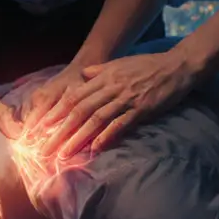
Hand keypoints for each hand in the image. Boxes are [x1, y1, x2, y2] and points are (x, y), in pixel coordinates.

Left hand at [29, 51, 199, 158]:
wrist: (177, 65)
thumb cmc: (148, 65)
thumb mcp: (120, 63)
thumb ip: (99, 70)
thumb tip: (83, 75)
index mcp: (102, 77)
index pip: (73, 97)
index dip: (55, 113)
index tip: (40, 129)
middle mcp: (110, 88)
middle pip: (79, 111)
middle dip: (59, 132)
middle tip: (44, 150)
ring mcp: (125, 98)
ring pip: (95, 120)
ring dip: (77, 138)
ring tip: (64, 155)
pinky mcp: (141, 109)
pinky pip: (121, 124)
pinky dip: (107, 137)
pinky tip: (95, 149)